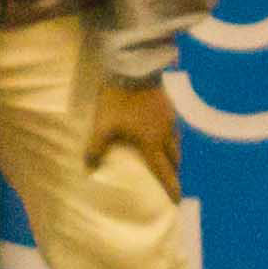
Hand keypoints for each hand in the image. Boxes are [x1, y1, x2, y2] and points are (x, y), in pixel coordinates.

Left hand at [86, 76, 182, 191]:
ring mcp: (170, 117)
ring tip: (171, 158)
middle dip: (175, 171)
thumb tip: (89, 168)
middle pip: (175, 157)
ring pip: (177, 141)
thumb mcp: (103, 125)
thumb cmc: (119, 100)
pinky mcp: (169, 104)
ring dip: (175, 153)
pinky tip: (164, 130)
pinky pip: (174, 126)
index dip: (171, 186)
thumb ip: (97, 147)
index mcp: (151, 142)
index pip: (163, 170)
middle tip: (174, 179)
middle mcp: (165, 133)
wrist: (134, 68)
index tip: (178, 199)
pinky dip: (172, 135)